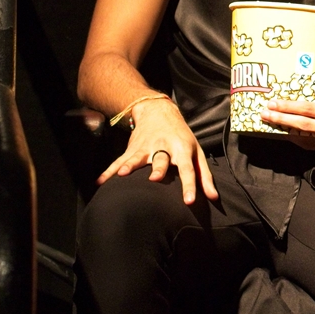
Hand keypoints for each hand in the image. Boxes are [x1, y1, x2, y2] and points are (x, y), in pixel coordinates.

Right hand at [98, 97, 217, 204]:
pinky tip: (100, 182)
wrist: (159, 112)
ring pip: (138, 157)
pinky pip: (119, 161)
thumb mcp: (197, 153)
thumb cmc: (182, 137)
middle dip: (158, 169)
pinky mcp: (132, 149)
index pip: (188, 169)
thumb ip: (205, 176)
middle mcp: (164, 147)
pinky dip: (109, 171)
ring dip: (130, 165)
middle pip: (161, 159)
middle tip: (154, 179)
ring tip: (121, 174)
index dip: (189, 185)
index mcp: (182, 149)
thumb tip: (214, 198)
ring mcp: (146, 147)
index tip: (188, 201)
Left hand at [260, 57, 314, 159]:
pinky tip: (295, 135)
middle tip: (264, 115)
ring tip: (275, 126)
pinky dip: (306, 142)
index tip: (273, 103)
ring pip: (309, 141)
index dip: (289, 107)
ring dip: (290, 133)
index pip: (310, 110)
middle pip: (304, 127)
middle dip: (281, 120)